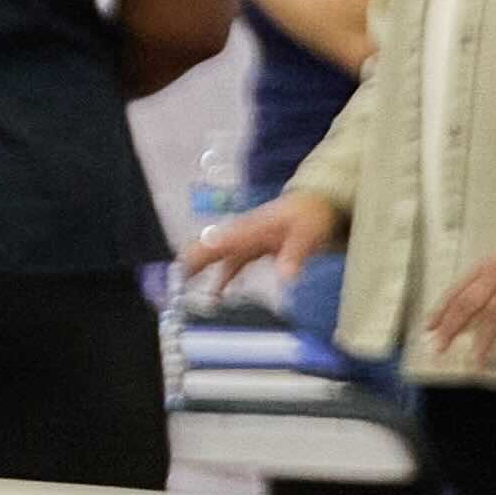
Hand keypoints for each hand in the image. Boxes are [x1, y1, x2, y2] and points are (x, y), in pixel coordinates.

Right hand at [182, 184, 346, 288]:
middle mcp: (241, 234)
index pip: (213, 244)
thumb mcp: (306, 235)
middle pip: (208, 249)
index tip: (181, 273)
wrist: (320, 201)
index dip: (195, 258)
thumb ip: (294, 255)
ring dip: (204, 273)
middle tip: (176, 285)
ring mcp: (247, 240)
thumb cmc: (310, 214)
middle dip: (190, 266)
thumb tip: (285, 278)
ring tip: (192, 293)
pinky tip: (221, 292)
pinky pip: (233, 264)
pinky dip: (224, 277)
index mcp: (248, 229)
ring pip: (218, 258)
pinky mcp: (255, 247)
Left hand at [429, 209, 495, 367]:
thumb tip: (478, 304)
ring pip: (495, 314)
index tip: (429, 328)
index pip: (457, 290)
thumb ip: (492, 277)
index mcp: (487, 265)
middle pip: (468, 303)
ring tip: (477, 360)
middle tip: (439, 348)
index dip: (441, 311)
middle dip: (451, 327)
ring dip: (485, 339)